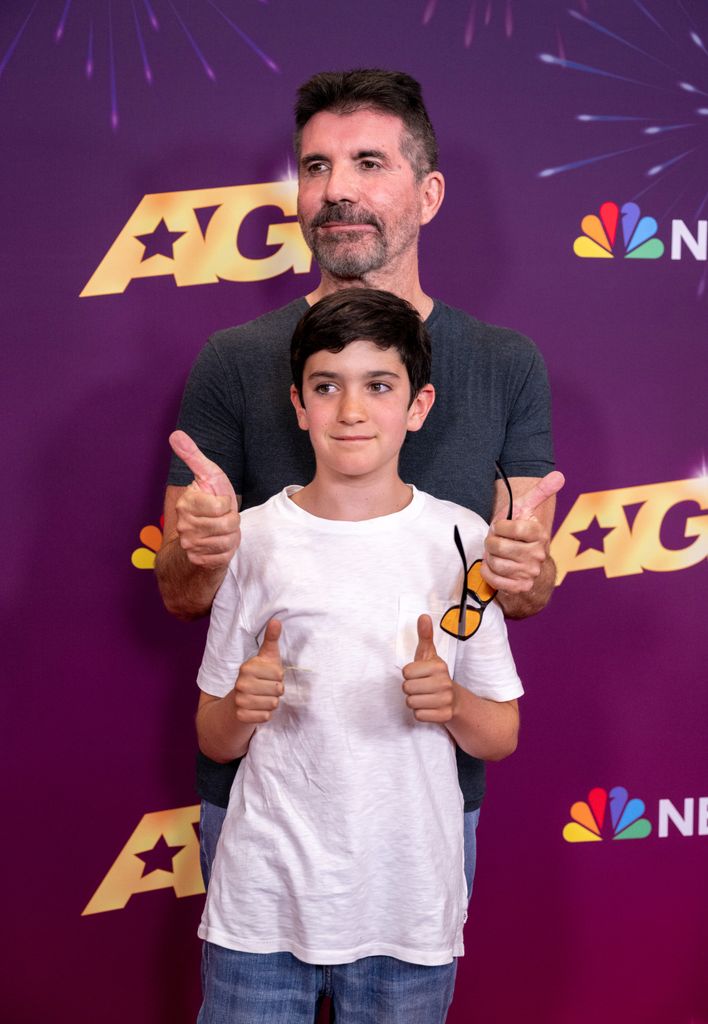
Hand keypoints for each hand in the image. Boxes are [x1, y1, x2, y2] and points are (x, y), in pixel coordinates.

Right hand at [169, 430, 240, 567]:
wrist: (204, 533)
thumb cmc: (211, 499)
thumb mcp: (208, 475)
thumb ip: (192, 455)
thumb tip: (175, 434)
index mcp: (186, 503)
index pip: (222, 506)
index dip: (227, 505)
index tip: (219, 503)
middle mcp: (184, 525)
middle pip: (227, 525)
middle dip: (232, 521)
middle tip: (222, 518)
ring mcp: (189, 545)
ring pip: (227, 542)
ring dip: (230, 537)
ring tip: (221, 531)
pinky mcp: (197, 560)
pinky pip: (223, 557)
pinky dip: (226, 551)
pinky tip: (218, 544)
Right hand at [232, 619, 283, 723]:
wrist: (237, 702)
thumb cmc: (258, 676)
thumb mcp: (266, 657)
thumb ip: (271, 639)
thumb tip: (276, 620)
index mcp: (247, 667)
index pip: (279, 674)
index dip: (278, 677)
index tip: (269, 676)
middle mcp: (241, 683)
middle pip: (278, 691)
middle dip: (275, 691)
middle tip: (265, 689)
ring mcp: (239, 700)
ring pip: (273, 704)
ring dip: (271, 703)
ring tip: (262, 698)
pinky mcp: (241, 716)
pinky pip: (266, 717)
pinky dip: (265, 714)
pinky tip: (257, 709)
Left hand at [402, 615, 455, 724]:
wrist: (455, 700)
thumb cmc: (435, 675)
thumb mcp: (429, 655)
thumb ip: (424, 636)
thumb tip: (423, 616)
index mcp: (439, 666)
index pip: (406, 672)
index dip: (409, 674)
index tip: (420, 675)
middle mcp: (444, 683)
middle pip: (407, 688)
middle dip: (410, 689)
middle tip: (422, 687)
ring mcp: (446, 700)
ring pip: (411, 703)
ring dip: (414, 701)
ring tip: (425, 697)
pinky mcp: (445, 716)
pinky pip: (418, 715)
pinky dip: (421, 713)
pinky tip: (429, 707)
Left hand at [482, 471, 564, 593]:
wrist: (528, 566)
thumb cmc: (521, 534)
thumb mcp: (526, 510)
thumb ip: (540, 491)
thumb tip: (559, 475)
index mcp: (539, 533)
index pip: (509, 528)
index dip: (499, 527)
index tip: (501, 527)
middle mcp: (538, 554)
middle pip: (497, 546)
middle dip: (491, 543)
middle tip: (496, 542)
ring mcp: (530, 572)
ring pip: (494, 562)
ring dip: (490, 557)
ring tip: (497, 554)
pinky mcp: (521, 587)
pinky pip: (494, 579)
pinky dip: (488, 572)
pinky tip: (494, 567)